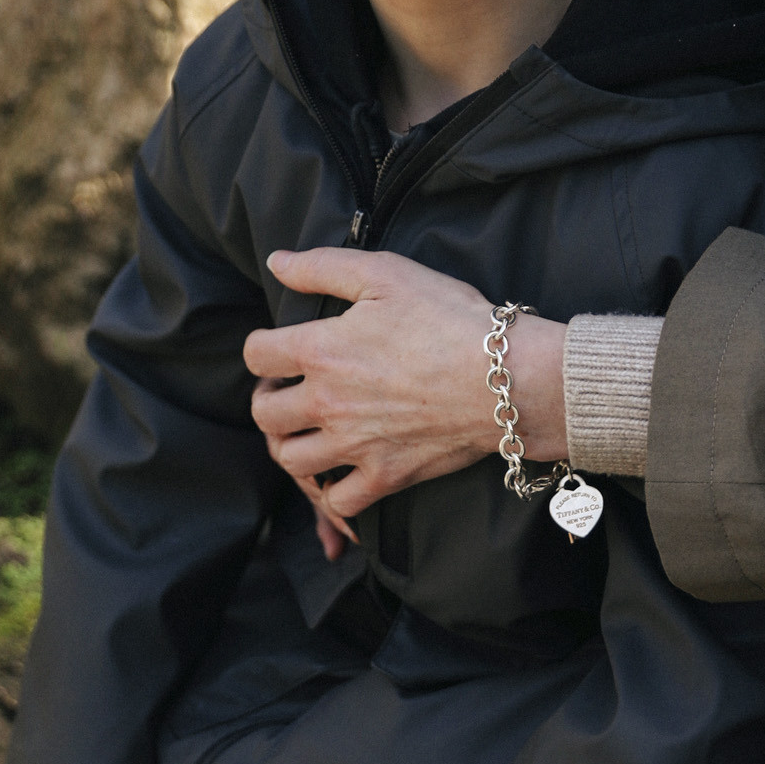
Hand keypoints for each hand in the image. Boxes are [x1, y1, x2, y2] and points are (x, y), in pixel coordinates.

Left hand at [246, 250, 567, 521]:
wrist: (507, 378)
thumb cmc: (451, 319)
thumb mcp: (387, 273)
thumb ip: (323, 267)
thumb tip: (277, 262)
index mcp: (321, 350)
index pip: (257, 355)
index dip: (263, 348)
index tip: (280, 349)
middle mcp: (328, 402)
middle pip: (264, 414)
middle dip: (270, 400)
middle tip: (292, 392)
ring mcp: (355, 444)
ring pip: (291, 460)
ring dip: (292, 446)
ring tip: (310, 431)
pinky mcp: (386, 475)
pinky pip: (338, 501)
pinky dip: (333, 493)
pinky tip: (343, 473)